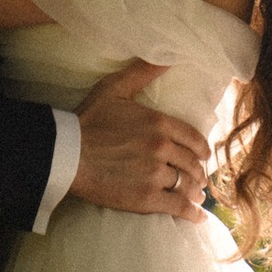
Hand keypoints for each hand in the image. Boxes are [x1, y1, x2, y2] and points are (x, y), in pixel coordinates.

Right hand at [68, 61, 207, 219]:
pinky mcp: (146, 199)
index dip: (201, 148)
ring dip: (195, 191)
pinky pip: (178, 207)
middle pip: (191, 163)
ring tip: (197, 195)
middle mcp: (161, 148)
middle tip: (199, 177)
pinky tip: (197, 216)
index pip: (192, 137)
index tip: (203, 155)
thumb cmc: (89, 120)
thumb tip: (167, 56)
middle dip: (198, 171)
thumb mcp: (115, 88)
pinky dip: (191, 213)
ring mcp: (155, 175)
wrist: (68, 154)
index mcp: (158, 122)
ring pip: (187, 185)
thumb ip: (142, 71)